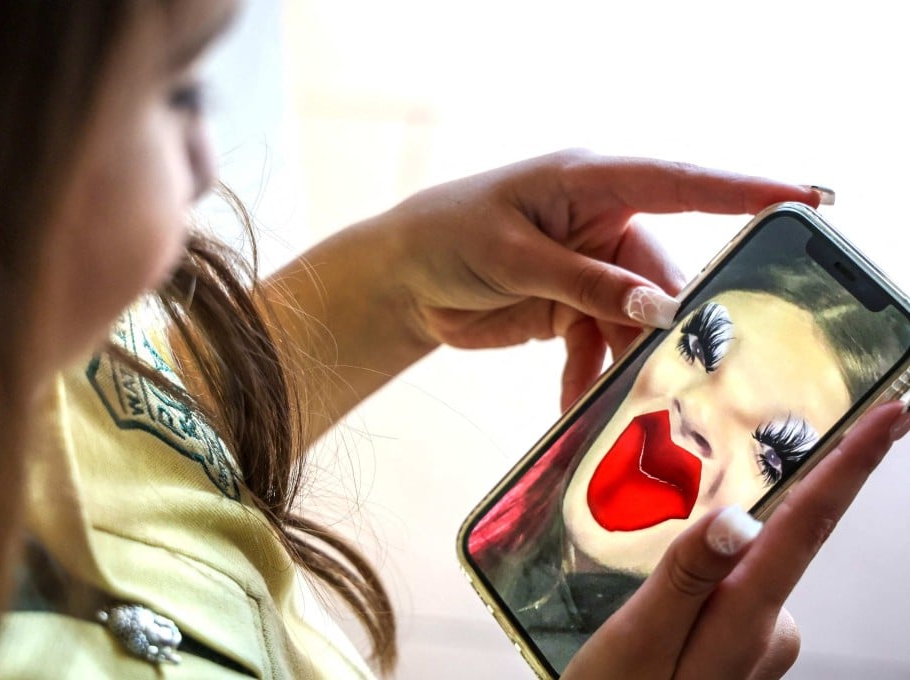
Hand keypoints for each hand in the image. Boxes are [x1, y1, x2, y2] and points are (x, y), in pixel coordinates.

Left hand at [390, 149, 821, 408]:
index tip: (799, 203)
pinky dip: (592, 377)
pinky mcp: (570, 309)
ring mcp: (587, 271)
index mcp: (590, 184)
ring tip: (636, 403)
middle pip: (662, 276)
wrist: (401, 279)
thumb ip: (585, 282)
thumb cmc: (448, 236)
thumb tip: (660, 308)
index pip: (678, 185)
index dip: (741, 193)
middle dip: (676, 324)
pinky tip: (578, 404)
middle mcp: (599, 225)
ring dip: (633, 361)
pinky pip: (599, 347)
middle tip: (695, 369)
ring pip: (635, 321)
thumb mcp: (514, 255)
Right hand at [561, 401, 909, 679]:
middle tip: (664, 586)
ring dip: (699, 575)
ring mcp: (763, 644)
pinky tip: (664, 627)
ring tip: (647, 624)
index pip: (808, 527)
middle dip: (723, 537)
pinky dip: (701, 592)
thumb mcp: (638, 637)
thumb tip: (740, 516)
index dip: (852, 465)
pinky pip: (731, 593)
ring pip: (740, 570)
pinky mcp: (747, 648)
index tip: (892, 415)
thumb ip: (687, 574)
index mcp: (747, 620)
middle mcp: (772, 630)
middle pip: (767, 543)